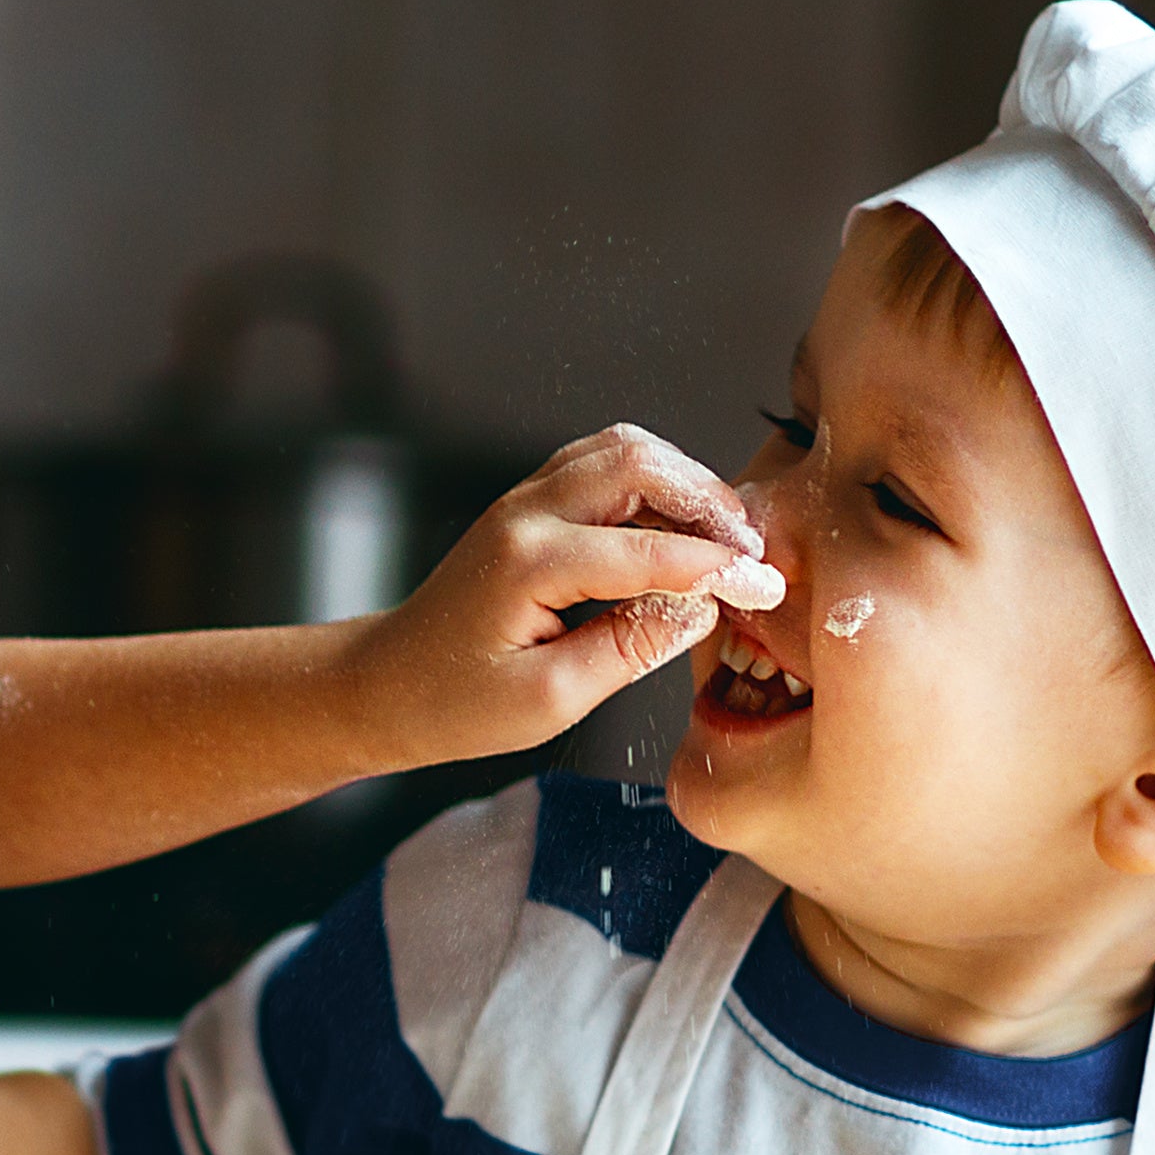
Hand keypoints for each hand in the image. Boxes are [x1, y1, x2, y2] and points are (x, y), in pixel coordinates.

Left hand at [352, 424, 784, 755]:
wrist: (388, 685)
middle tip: (749, 551)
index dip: (719, 567)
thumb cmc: (455, 704)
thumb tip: (699, 608)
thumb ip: (630, 648)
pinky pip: (603, 465)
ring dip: (684, 483)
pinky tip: (679, 527)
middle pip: (640, 463)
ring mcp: (525, 499)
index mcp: (530, 564)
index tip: (767, 587)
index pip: (650, 551)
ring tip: (722, 538)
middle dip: (708, 502)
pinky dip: (653, 483)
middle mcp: (526, 514)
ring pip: (624, 450)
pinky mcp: (530, 503)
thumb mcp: (550, 700)